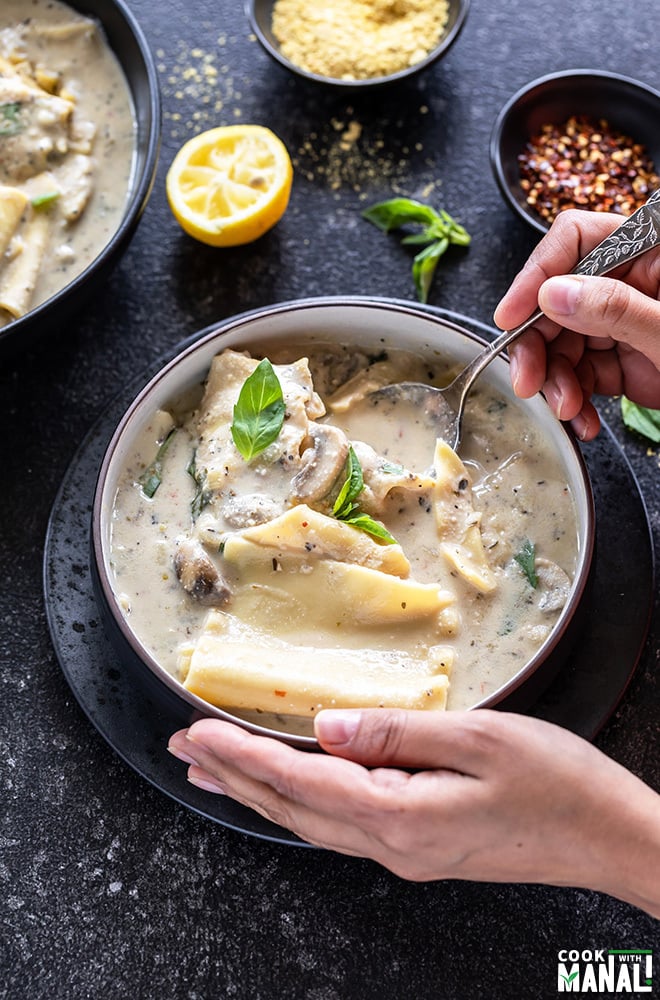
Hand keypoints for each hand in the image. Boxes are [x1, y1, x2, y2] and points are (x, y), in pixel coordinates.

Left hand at [168, 709, 659, 915]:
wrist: (609, 838)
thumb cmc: (557, 785)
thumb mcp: (480, 741)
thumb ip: (395, 734)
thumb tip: (324, 728)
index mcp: (400, 816)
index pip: (300, 782)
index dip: (242, 756)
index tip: (196, 734)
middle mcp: (392, 846)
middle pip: (292, 810)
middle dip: (232, 776)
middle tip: (182, 749)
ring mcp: (405, 854)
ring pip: (309, 823)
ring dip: (257, 793)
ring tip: (212, 772)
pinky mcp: (420, 849)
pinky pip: (338, 827)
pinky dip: (296, 804)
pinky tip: (287, 794)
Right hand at [493, 208, 659, 440]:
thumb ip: (618, 309)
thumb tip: (554, 293)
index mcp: (652, 250)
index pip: (577, 238)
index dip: (537, 273)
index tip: (512, 315)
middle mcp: (632, 281)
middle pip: (557, 297)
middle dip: (538, 343)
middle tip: (529, 380)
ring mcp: (625, 322)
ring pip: (562, 341)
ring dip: (555, 381)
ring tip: (569, 411)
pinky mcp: (623, 361)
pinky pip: (580, 375)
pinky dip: (574, 401)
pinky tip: (583, 421)